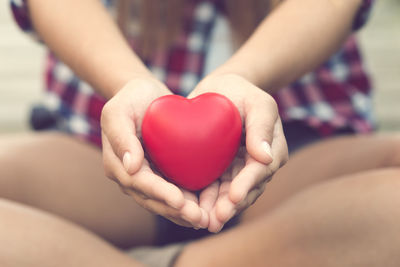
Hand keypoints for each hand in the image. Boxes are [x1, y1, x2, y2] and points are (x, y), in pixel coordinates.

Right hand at [101, 77, 207, 227]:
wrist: (144, 95)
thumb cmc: (131, 97)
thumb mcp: (120, 109)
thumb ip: (121, 135)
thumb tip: (130, 167)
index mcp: (116, 163)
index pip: (138, 183)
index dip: (159, 194)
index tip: (180, 201)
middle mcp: (128, 175)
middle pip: (151, 199)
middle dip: (174, 211)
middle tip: (199, 218)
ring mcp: (144, 178)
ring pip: (162, 202)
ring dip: (182, 214)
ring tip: (204, 220)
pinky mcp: (158, 175)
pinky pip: (171, 194)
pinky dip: (185, 204)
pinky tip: (204, 210)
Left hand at [188, 73, 287, 231]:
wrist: (221, 90)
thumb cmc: (241, 91)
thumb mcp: (256, 101)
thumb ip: (263, 125)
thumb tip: (265, 158)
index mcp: (272, 150)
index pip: (261, 171)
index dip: (247, 185)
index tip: (234, 197)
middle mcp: (256, 164)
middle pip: (246, 189)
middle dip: (231, 206)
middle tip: (215, 218)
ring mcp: (239, 169)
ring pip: (230, 194)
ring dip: (218, 208)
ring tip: (203, 221)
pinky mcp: (221, 170)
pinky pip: (215, 187)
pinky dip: (207, 199)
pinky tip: (194, 208)